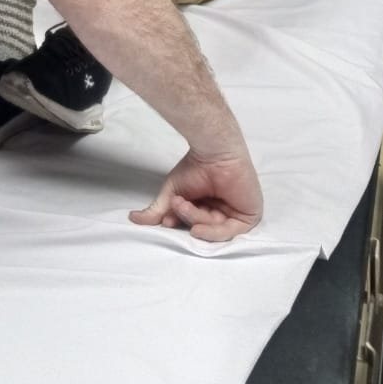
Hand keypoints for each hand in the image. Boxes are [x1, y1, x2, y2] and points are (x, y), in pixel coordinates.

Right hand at [129, 148, 262, 241]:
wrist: (214, 150)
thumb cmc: (195, 166)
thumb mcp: (172, 192)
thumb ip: (156, 210)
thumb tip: (132, 219)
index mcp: (206, 206)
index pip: (192, 224)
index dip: (179, 223)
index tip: (164, 220)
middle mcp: (222, 211)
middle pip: (203, 227)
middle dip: (187, 218)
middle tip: (177, 204)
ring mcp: (236, 214)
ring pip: (214, 231)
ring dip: (196, 220)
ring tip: (185, 205)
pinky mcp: (249, 215)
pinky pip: (231, 232)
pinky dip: (212, 232)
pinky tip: (198, 227)